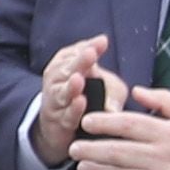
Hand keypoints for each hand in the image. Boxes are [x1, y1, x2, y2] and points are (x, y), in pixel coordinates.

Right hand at [27, 33, 117, 169]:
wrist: (60, 126)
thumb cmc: (88, 98)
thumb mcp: (107, 89)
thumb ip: (111, 88)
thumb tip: (114, 105)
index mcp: (67, 63)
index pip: (77, 51)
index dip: (90, 46)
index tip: (102, 42)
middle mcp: (57, 79)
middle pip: (68, 68)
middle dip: (80, 62)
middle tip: (91, 53)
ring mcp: (55, 100)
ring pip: (62, 92)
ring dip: (70, 86)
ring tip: (79, 79)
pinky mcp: (58, 121)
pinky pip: (66, 114)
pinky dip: (73, 109)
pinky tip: (80, 102)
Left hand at [72, 84, 169, 169]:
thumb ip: (165, 100)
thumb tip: (136, 90)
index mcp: (169, 134)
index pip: (129, 125)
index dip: (104, 122)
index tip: (86, 122)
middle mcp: (163, 159)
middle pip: (119, 152)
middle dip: (91, 150)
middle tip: (73, 148)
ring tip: (82, 168)